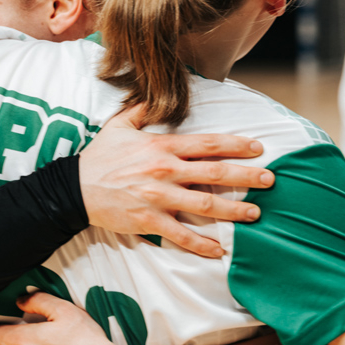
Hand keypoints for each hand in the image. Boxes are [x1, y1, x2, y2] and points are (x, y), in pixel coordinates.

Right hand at [79, 104, 273, 257]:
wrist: (74, 188)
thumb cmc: (99, 157)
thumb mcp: (120, 125)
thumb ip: (144, 110)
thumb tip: (159, 95)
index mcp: (162, 146)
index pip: (208, 144)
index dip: (237, 145)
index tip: (258, 148)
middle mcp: (165, 171)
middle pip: (215, 173)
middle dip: (247, 177)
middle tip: (270, 181)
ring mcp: (159, 197)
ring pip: (205, 204)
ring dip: (233, 210)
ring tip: (255, 214)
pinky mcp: (149, 220)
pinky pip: (181, 234)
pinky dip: (202, 244)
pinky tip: (219, 249)